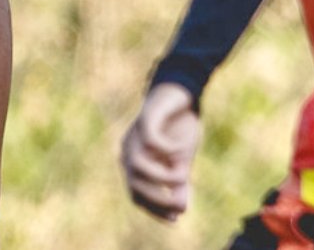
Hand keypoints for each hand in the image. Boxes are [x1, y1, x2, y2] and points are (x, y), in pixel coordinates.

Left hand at [121, 82, 200, 221]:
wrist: (181, 95)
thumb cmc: (178, 128)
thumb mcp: (182, 160)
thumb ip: (178, 182)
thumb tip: (181, 208)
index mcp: (134, 161)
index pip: (136, 193)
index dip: (154, 209)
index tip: (175, 219)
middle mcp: (129, 149)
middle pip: (134, 183)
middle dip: (158, 197)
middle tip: (181, 202)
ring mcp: (134, 134)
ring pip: (138, 164)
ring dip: (163, 176)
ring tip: (183, 173)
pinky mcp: (145, 118)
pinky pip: (151, 140)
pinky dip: (168, 149)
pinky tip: (181, 149)